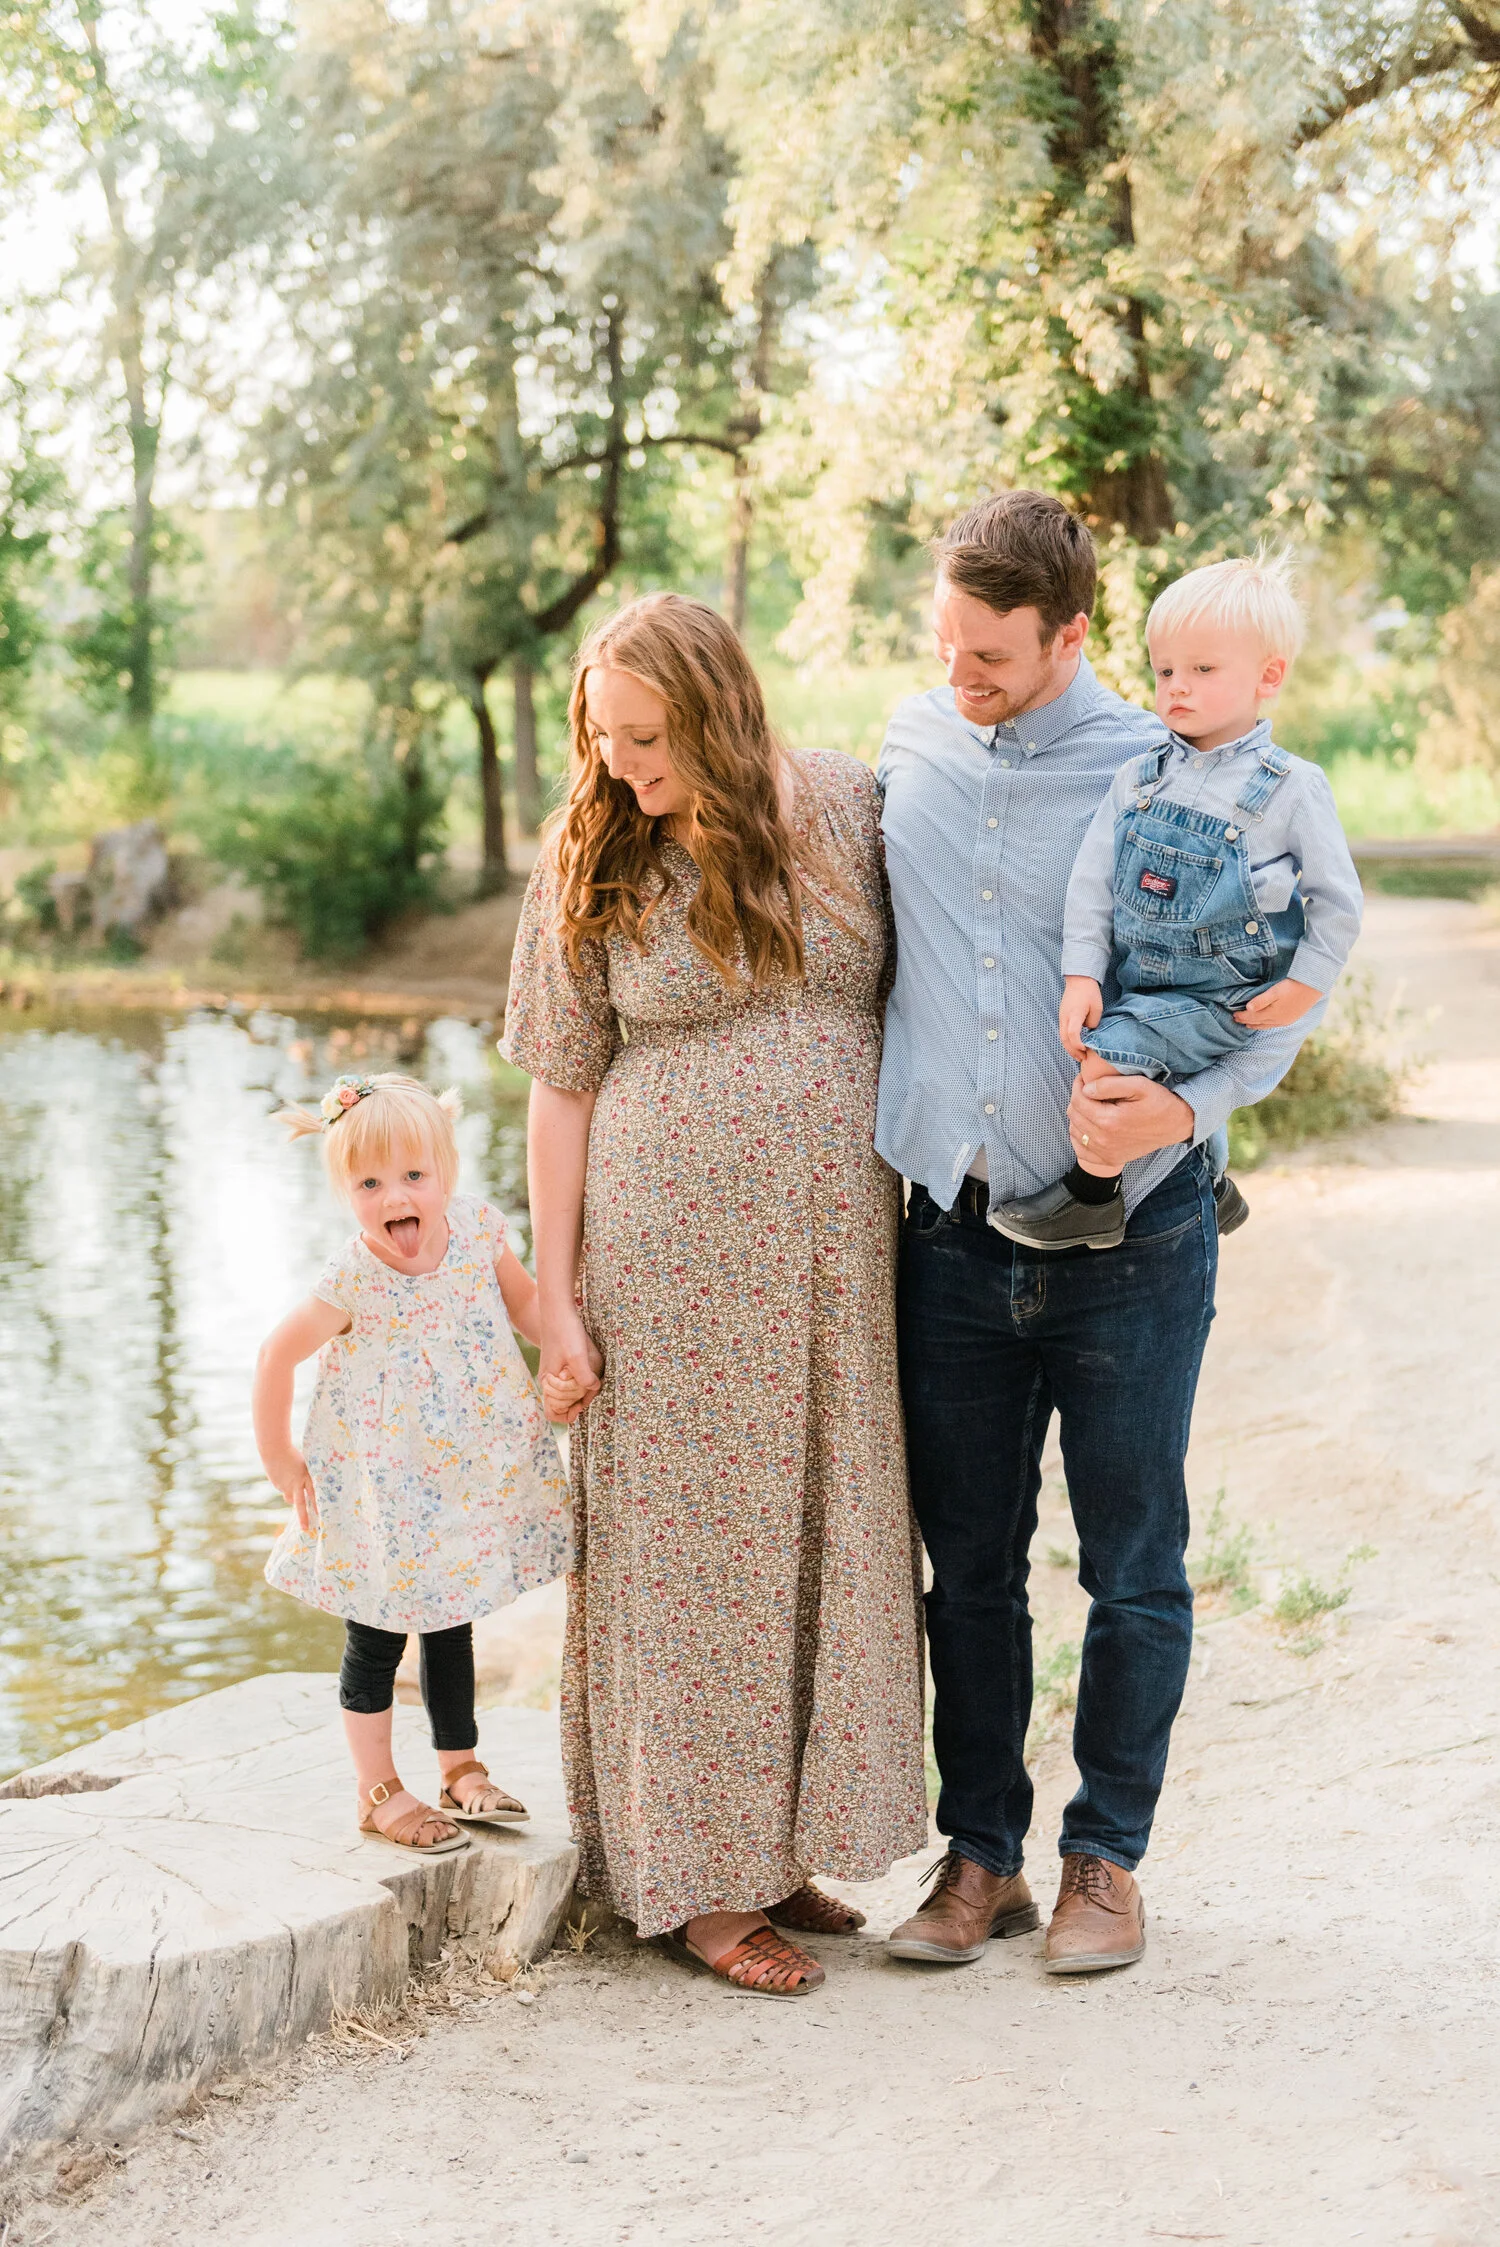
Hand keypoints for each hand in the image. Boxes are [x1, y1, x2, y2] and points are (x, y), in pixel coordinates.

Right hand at [265, 1449, 317, 1532]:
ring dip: (292, 1497)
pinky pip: (283, 1489)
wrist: (274, 1449)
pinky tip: (283, 1475)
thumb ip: (307, 1477)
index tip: (321, 1516)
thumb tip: (308, 1488)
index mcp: (305, 1477)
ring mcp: (284, 1486)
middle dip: (303, 1517)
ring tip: (292, 1484)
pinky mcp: (277, 1485)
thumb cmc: (293, 1454)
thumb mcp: (304, 1464)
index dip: (317, 1505)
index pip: (313, 1493)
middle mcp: (295, 1484)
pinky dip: (285, 1486)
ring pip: (290, 1498)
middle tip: (306, 1529)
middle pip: (300, 1503)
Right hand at [540, 1309, 602, 1426]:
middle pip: (565, 1405)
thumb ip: (584, 1377)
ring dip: (582, 1389)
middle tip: (591, 1384)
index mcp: (549, 1382)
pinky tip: (590, 1368)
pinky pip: (572, 1380)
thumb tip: (593, 1389)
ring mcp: (556, 1373)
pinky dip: (582, 1379)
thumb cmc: (566, 1332)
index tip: (582, 1404)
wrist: (559, 1309)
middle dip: (579, 1399)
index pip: (554, 1413)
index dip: (568, 1414)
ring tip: (592, 1375)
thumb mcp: (577, 1356)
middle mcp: (550, 1380)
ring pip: (570, 1392)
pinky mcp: (562, 1364)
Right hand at [1058, 975, 1102, 1061]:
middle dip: (1073, 1051)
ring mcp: (1061, 1017)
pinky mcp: (1062, 1017)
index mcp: (1074, 1014)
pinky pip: (1062, 1033)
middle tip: (1083, 1059)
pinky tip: (1075, 1046)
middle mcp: (1065, 1017)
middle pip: (1065, 1039)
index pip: (1072, 1034)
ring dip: (1069, 1048)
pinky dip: (1068, 1042)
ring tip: (1079, 1056)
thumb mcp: (1097, 1008)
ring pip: (1062, 1037)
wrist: (1078, 980)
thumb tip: (1089, 1032)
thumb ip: (1093, 1023)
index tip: (1085, 1050)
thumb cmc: (1089, 992)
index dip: (1078, 1045)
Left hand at [1067, 1068, 1193, 1170]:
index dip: (1078, 1085)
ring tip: (1092, 1106)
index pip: (1078, 1100)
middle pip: (1074, 1115)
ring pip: (1075, 1131)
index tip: (1084, 1079)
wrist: (1175, 1125)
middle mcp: (1104, 1140)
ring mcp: (1106, 1153)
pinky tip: (1090, 1126)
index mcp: (1109, 1121)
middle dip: (1078, 1099)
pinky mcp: (1110, 1159)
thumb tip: (1086, 1089)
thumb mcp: (1139, 1085)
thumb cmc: (1158, 1103)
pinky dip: (1080, 1137)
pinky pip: (1081, 1150)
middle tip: (1089, 1090)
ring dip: (1078, 1116)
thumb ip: (1109, 1084)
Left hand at [1233, 976, 1320, 1027]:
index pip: (1252, 1017)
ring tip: (1247, 1025)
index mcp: (1272, 1014)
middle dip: (1246, 1021)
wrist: (1312, 987)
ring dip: (1256, 1025)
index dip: (1242, 1016)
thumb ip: (1261, 1000)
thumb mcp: (1275, 991)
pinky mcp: (1291, 1019)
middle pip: (1258, 1022)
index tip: (1233, 1014)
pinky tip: (1265, 1023)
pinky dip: (1266, 1025)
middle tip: (1236, 1019)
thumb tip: (1248, 1009)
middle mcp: (1278, 1020)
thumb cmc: (1292, 986)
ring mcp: (1285, 1021)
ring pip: (1266, 1025)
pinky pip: (1274, 1025)